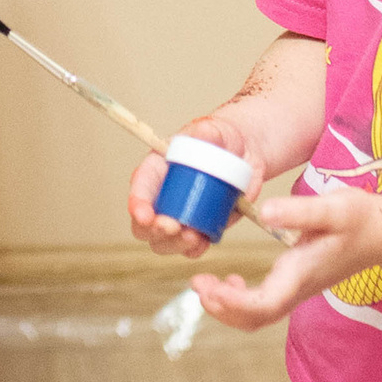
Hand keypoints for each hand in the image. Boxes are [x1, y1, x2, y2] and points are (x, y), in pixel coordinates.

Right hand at [129, 111, 268, 258]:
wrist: (244, 155)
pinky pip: (189, 247)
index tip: (144, 215)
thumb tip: (203, 133)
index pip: (141, 186)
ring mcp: (179, 216)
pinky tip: (202, 243)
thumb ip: (207, 132)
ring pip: (163, 241)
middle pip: (144, 223)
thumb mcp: (214, 131)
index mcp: (158, 168)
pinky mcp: (199, 228)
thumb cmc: (221, 139)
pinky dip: (194, 250)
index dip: (138, 202)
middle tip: (173, 226)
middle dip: (154, 230)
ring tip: (193, 237)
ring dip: (174, 244)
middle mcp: (162, 196)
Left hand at [187, 186, 381, 329]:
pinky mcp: (295, 284)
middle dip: (222, 309)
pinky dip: (239, 299)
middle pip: (255, 319)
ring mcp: (296, 290)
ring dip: (227, 307)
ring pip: (257, 317)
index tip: (208, 285)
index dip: (232, 302)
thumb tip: (266, 211)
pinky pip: (262, 305)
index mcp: (301, 273)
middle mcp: (297, 289)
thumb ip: (299, 211)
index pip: (263, 305)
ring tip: (204, 285)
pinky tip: (229, 280)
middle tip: (197, 284)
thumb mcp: (333, 207)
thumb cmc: (360, 219)